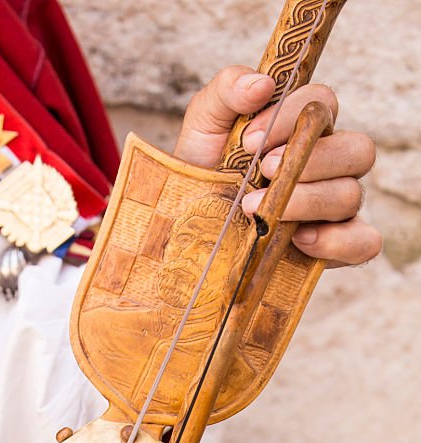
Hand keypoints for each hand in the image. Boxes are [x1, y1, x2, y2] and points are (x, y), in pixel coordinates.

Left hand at [174, 66, 381, 267]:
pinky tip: (299, 239)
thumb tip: (262, 84)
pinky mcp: (333, 247)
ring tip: (257, 211)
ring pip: (352, 194)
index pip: (324, 103)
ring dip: (306, 201)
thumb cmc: (203, 173)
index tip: (248, 141)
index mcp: (305, 128)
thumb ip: (227, 89)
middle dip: (310, 161)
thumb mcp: (204, 124)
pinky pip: (364, 242)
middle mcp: (329, 165)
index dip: (291, 117)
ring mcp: (334, 207)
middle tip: (262, 173)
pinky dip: (337, 241)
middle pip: (358, 150)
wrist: (189, 229)